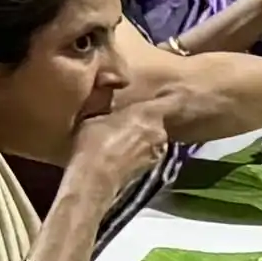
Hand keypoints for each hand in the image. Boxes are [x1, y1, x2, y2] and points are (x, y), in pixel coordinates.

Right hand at [57, 102, 179, 207]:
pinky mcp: (151, 169)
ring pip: (153, 138)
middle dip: (145, 120)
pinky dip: (139, 152)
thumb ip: (105, 98)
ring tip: (123, 140)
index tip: (169, 92)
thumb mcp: (93, 115)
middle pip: (157, 120)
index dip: (168, 97)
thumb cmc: (92, 143)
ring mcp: (158, 153)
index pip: (168, 101)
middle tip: (128, 120)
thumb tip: (110, 80)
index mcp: (148, 114)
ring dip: (142, 138)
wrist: (94, 181)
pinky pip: (147, 153)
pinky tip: (123, 155)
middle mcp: (159, 132)